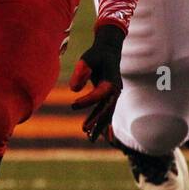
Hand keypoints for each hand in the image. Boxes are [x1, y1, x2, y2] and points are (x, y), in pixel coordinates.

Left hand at [69, 24, 124, 140]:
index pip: (100, 94)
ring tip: (89, 138)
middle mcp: (115, 90)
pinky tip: (95, 134)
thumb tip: (74, 89)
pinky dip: (100, 122)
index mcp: (111, 80)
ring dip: (98, 125)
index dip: (87, 101)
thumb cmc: (96, 55)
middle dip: (96, 120)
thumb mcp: (87, 59)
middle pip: (106, 108)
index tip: (72, 105)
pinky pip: (105, 112)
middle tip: (84, 130)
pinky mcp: (109, 97)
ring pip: (107, 113)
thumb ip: (81, 72)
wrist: (109, 51)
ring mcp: (114, 95)